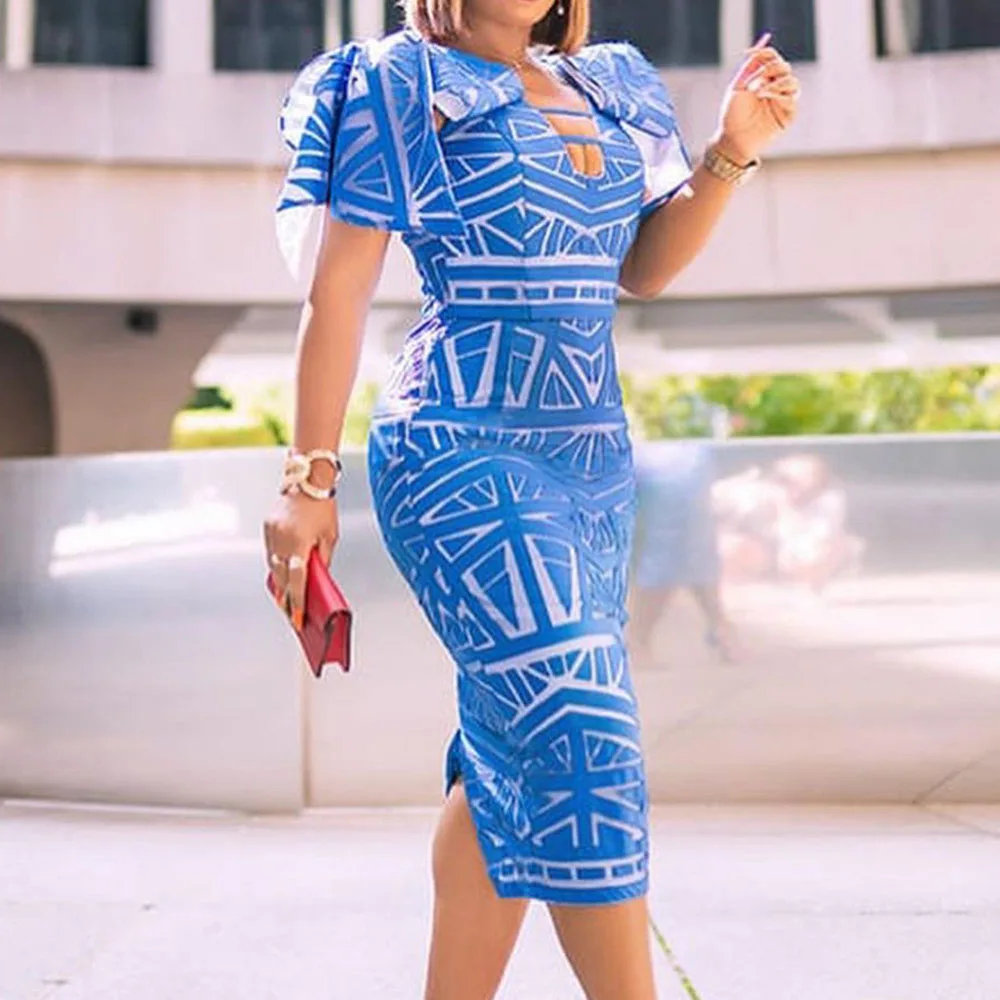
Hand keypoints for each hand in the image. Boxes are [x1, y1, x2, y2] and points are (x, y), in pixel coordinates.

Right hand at [263, 492, 337, 630]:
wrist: (306, 480)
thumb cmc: (322, 506)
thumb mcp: (330, 536)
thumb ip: (323, 559)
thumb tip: (318, 578)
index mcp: (300, 544)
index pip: (297, 581)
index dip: (298, 602)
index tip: (299, 618)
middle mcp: (282, 540)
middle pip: (281, 578)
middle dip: (286, 599)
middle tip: (291, 614)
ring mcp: (272, 534)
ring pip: (273, 567)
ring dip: (278, 584)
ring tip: (285, 601)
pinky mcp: (267, 528)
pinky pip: (270, 552)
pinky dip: (275, 565)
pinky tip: (279, 575)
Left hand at [715, 33, 800, 163]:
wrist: (734, 139)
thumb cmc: (733, 116)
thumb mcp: (737, 88)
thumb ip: (749, 68)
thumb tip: (758, 46)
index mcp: (763, 79)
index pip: (771, 58)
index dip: (763, 53)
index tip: (748, 54)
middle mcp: (775, 87)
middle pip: (783, 66)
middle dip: (768, 70)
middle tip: (752, 83)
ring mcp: (783, 100)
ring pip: (791, 80)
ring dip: (775, 82)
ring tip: (759, 92)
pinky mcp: (789, 113)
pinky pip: (792, 96)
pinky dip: (780, 93)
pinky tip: (767, 97)